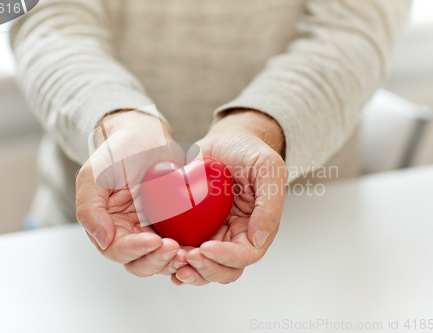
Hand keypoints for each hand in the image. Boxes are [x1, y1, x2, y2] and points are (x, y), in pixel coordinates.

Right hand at [76, 110, 187, 276]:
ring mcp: (153, 231)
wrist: (146, 135)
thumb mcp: (95, 174)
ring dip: (174, 260)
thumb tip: (103, 240)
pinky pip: (182, 244)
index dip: (136, 250)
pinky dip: (188, 250)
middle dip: (157, 260)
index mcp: (108, 226)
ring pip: (162, 259)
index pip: (117, 250)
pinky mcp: (174, 225)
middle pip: (141, 262)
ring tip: (188, 252)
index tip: (154, 240)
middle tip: (175, 249)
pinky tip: (199, 246)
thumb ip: (89, 208)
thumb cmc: (118, 151)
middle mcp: (129, 234)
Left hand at [172, 109, 287, 285]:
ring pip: (201, 266)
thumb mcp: (268, 168)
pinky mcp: (191, 228)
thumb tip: (259, 240)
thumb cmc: (248, 151)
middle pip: (223, 269)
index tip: (206, 247)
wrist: (224, 141)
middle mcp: (234, 237)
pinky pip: (182, 249)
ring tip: (174, 261)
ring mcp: (212, 234)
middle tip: (186, 257)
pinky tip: (162, 255)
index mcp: (255, 228)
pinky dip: (173, 259)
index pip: (244, 255)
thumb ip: (270, 203)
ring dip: (189, 270)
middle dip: (205, 269)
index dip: (226, 257)